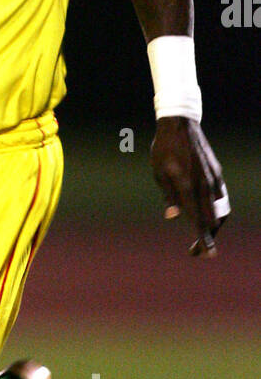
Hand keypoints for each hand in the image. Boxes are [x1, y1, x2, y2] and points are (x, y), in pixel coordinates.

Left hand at [150, 118, 229, 255]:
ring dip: (214, 226)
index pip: (198, 218)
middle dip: (208, 238)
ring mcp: (213, 178)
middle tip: (196, 251)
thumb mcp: (159, 172)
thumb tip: (173, 216)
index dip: (203, 238)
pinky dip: (217, 212)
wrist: (180, 124)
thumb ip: (168, 195)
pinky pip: (221, 198)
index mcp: (187, 185)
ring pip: (221, 210)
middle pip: (213, 219)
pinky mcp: (216, 173)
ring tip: (203, 236)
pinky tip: (208, 217)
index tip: (208, 254)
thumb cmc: (163, 149)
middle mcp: (204, 183)